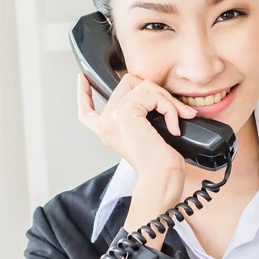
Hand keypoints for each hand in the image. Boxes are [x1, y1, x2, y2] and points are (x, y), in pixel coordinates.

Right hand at [77, 73, 196, 247]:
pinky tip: (173, 125)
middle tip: (176, 113)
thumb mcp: (146, 136)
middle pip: (129, 85)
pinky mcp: (123, 113)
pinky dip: (169, 106)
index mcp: (107, 131)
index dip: (83, 93)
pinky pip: (151, 93)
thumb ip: (142, 116)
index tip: (81, 79)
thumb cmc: (161, 166)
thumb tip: (157, 96)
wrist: (161, 179)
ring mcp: (111, 116)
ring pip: (144, 86)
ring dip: (168, 101)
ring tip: (176, 122)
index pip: (87, 110)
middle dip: (158, 93)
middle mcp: (105, 123)